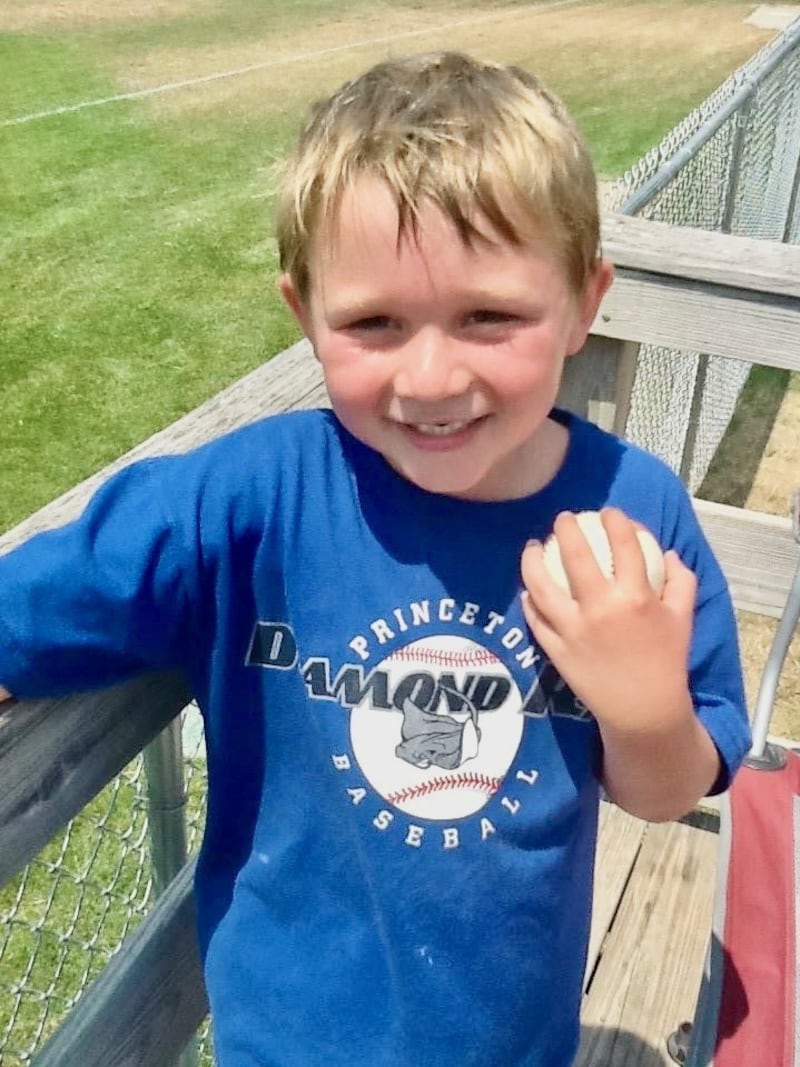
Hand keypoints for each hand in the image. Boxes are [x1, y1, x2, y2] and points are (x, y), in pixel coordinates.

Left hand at [520, 508, 696, 737]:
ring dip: (532, 560)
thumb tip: (668, 554)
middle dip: (566, 528)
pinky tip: (528, 588)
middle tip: (563, 518)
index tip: (608, 512)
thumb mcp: (682, 620)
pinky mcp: (556, 650)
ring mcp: (573, 630)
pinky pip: (536, 618)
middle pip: (576, 556)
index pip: (624, 544)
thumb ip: (680, 583)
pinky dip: (529, 600)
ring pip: (542, 585)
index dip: (616, 521)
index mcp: (636, 597)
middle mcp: (601, 608)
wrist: (643, 711)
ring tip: (532, 547)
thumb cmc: (666, 663)